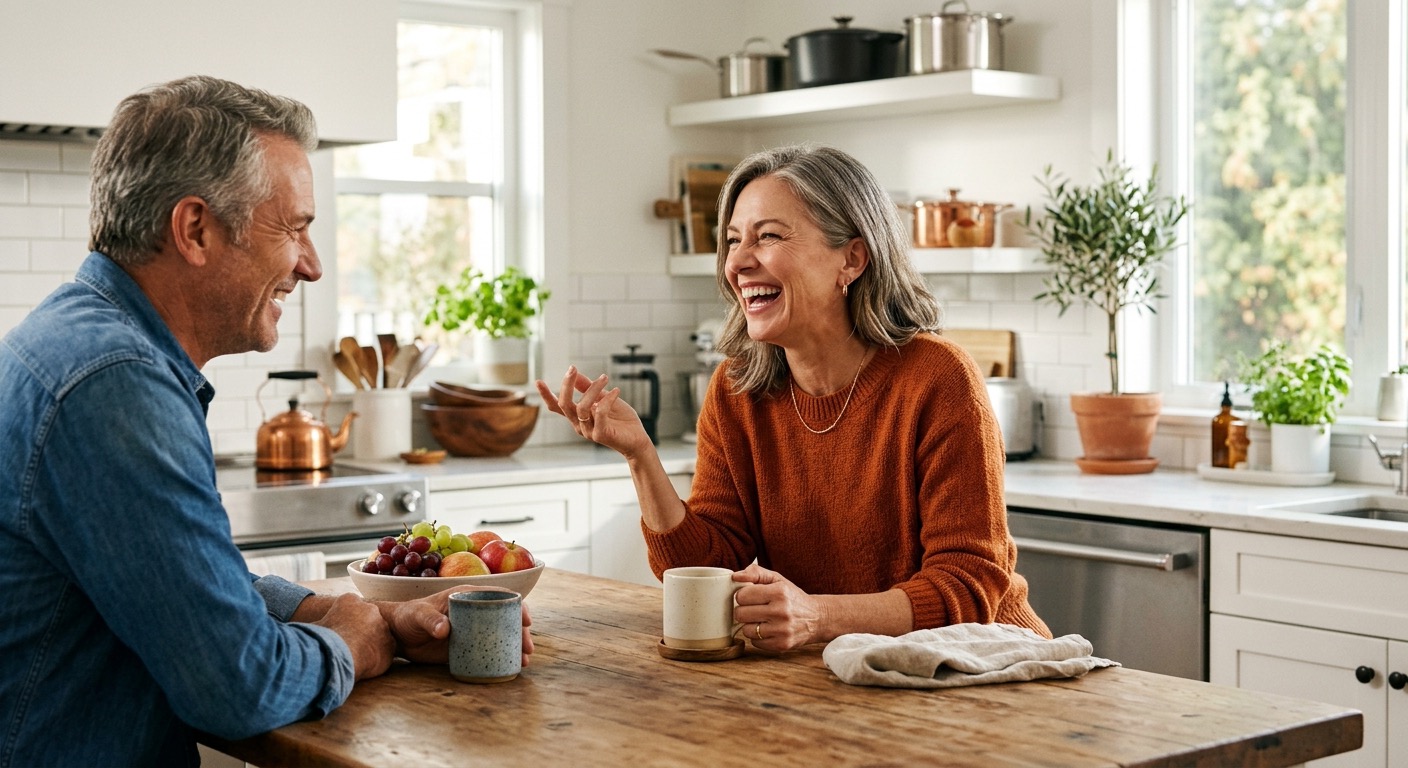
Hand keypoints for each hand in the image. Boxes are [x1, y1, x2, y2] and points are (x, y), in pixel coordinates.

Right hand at [312, 592, 395, 679]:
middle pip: (368, 619)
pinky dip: (377, 659)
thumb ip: (319, 625)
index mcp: (349, 601)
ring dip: (371, 645)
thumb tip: (305, 629)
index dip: (346, 621)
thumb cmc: (321, 640)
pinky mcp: (389, 645)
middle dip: (362, 631)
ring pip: (379, 635)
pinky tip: (365, 666)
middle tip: (350, 645)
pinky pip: (385, 652)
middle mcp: (370, 609)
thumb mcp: (314, 627)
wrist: (335, 655)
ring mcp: (383, 626)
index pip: (352, 607)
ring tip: (356, 657)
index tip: (341, 632)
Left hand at [379, 586, 534, 666]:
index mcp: (467, 596)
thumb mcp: (418, 615)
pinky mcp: (466, 647)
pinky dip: (501, 658)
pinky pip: (488, 651)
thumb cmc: (407, 616)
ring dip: (515, 646)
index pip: (499, 596)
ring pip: (501, 635)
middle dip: (521, 632)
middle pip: (505, 618)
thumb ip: (431, 620)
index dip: (517, 605)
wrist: (395, 635)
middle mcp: (474, 611)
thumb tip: (446, 630)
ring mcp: (472, 630)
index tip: (527, 619)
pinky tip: (510, 668)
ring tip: (525, 661)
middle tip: (528, 648)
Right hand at [536, 365, 651, 457]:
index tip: (537, 381)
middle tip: (572, 369)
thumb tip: (575, 372)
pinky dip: (607, 399)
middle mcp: (579, 425)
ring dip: (593, 389)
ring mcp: (589, 431)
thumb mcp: (604, 398)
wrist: (638, 440)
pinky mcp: (601, 435)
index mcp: (578, 417)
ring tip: (605, 378)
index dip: (547, 395)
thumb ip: (588, 388)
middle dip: (567, 385)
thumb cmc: (621, 420)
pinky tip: (616, 391)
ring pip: (582, 407)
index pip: (557, 407)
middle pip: (565, 405)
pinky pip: (600, 413)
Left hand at [732, 564, 822, 651]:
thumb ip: (756, 573)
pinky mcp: (782, 645)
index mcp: (779, 592)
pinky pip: (755, 643)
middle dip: (744, 611)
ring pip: (746, 630)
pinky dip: (758, 637)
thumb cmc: (793, 597)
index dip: (743, 596)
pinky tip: (768, 630)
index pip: (742, 595)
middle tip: (754, 609)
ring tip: (761, 620)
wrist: (817, 618)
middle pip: (741, 614)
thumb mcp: (778, 580)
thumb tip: (735, 576)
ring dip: (750, 625)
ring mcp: (782, 630)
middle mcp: (781, 611)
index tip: (751, 597)